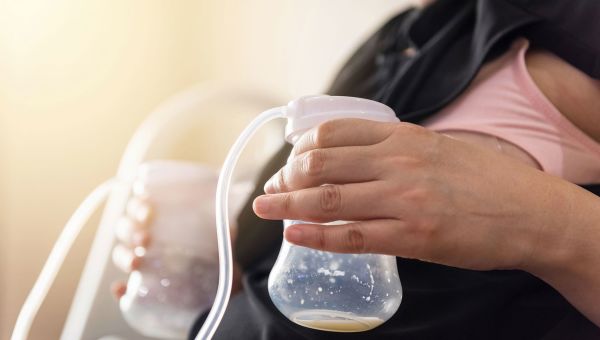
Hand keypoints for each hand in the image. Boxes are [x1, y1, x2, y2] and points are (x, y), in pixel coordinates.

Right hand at [110, 193, 243, 298]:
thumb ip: (226, 214)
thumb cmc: (220, 251)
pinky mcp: (145, 290)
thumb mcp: (224, 231)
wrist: (228, 285)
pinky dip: (119, 290)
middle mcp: (148, 238)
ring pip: (122, 254)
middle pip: (125, 228)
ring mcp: (145, 263)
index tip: (148, 210)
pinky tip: (120, 289)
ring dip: (124, 255)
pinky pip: (123, 290)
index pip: (139, 207)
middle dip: (130, 230)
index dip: (138, 206)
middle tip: (145, 237)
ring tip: (136, 261)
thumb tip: (238, 190)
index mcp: (161, 220)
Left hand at [252, 118, 571, 271]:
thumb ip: (394, 149)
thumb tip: (351, 157)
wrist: (531, 211)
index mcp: (403, 136)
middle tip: (272, 190)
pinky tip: (294, 234)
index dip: (301, 148)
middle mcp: (398, 162)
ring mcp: (403, 200)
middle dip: (287, 178)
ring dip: (288, 205)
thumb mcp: (436, 146)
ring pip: (328, 200)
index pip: (333, 133)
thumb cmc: (485, 179)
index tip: (290, 161)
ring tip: (264, 209)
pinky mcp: (412, 236)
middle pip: (321, 164)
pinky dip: (316, 235)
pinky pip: (352, 236)